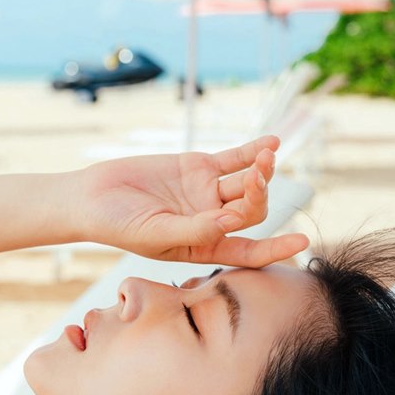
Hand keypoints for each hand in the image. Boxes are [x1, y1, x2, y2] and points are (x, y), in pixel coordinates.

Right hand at [77, 137, 309, 267]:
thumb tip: (230, 223)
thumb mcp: (155, 234)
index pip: (248, 252)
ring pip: (246, 183)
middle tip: (253, 180)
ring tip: (266, 157)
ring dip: (260, 171)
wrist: (93, 196)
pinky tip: (272, 142)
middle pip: (251, 211)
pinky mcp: (200, 167)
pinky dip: (254, 150)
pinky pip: (236, 158)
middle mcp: (213, 221)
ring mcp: (208, 193)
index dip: (276, 249)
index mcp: (205, 246)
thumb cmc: (119, 225)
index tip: (301, 242)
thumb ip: (193, 229)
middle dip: (258, 196)